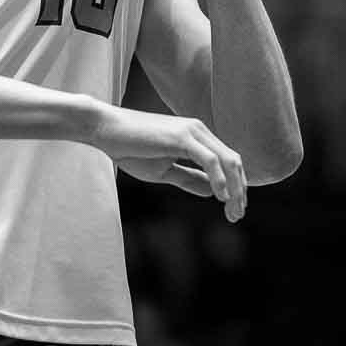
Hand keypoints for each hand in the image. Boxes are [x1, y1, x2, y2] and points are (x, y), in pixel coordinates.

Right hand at [96, 106, 245, 220]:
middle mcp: (200, 131)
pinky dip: (219, 179)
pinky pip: (210, 160)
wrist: (105, 129)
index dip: (236, 187)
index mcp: (197, 138)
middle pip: (234, 162)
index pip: (228, 162)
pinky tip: (221, 197)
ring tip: (232, 211)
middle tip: (237, 216)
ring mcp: (192, 132)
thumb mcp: (163, 171)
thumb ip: (188, 179)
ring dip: (234, 188)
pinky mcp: (182, 137)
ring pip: (228, 161)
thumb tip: (212, 192)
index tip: (233, 211)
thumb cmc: (130, 148)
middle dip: (240, 191)